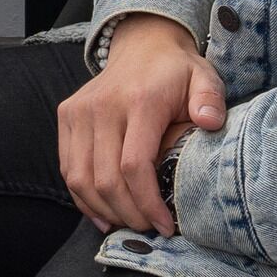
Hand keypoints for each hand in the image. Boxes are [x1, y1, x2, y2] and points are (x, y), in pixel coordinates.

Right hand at [56, 16, 224, 236]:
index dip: (147, 203)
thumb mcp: (205, 78)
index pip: (134, 165)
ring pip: (80, 179)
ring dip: (104, 211)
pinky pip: (68, 168)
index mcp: (139, 100)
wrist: (142, 46)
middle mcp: (102, 106)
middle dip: (128, 214)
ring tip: (129, 224)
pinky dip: (83, 198)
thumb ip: (210, 100)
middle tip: (150, 229)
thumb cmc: (177, 72)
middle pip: (106, 179)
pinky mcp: (66, 116)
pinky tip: (104, 214)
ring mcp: (79, 111)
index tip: (165, 225)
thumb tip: (210, 123)